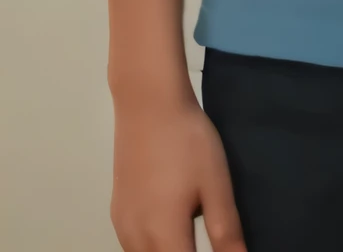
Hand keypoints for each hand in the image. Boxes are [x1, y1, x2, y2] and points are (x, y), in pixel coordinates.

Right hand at [110, 95, 244, 250]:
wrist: (148, 105)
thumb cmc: (187, 142)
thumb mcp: (216, 183)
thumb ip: (225, 229)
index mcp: (163, 235)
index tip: (220, 250)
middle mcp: (135, 238)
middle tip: (204, 242)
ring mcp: (122, 225)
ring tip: (190, 240)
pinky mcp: (117, 212)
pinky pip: (132, 247)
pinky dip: (150, 249)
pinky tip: (167, 233)